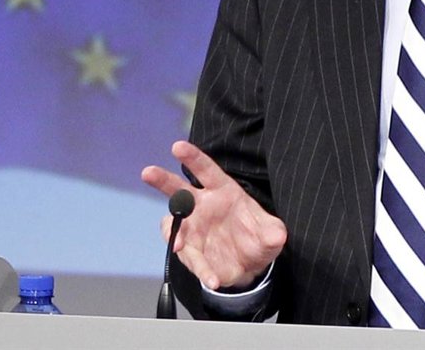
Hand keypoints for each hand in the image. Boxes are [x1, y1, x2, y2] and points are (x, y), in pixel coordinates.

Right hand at [141, 140, 286, 289]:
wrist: (249, 266)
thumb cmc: (257, 237)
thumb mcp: (271, 234)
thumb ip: (273, 232)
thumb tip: (276, 236)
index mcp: (221, 190)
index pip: (205, 169)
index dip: (192, 157)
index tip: (177, 146)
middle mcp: (202, 206)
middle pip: (177, 189)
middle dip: (162, 179)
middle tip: (148, 173)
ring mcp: (192, 228)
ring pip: (173, 224)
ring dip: (173, 233)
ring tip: (179, 245)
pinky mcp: (190, 251)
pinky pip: (188, 257)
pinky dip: (199, 268)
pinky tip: (211, 278)